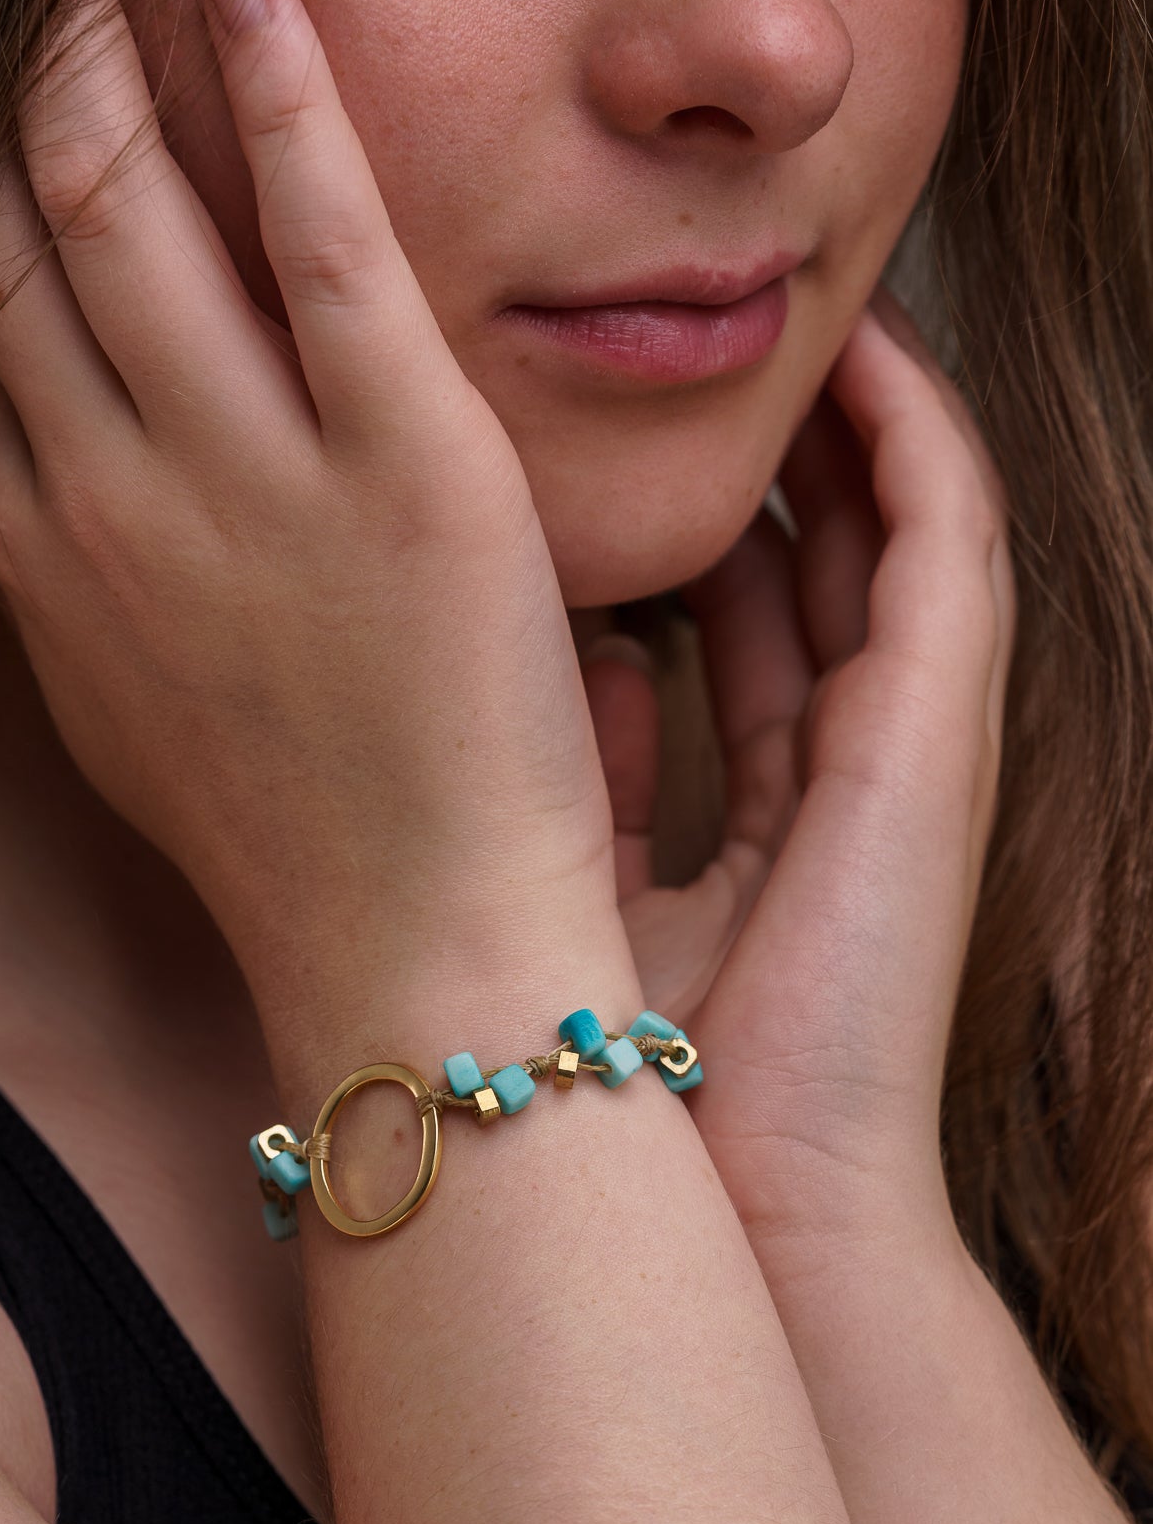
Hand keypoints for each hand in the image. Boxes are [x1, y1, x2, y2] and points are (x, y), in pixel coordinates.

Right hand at [0, 0, 620, 1021]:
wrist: (415, 944)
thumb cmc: (289, 839)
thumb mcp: (127, 709)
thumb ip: (67, 578)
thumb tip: (35, 472)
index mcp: (46, 551)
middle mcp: (110, 496)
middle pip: (13, 239)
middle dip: (11, 92)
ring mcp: (250, 480)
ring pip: (129, 212)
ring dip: (108, 52)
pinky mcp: (400, 468)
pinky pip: (322, 244)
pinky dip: (280, 99)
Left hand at [584, 288, 1015, 1280]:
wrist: (736, 1202)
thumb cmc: (638, 1080)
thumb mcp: (586, 891)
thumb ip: (594, 775)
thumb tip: (580, 659)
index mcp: (768, 813)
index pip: (738, 635)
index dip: (692, 535)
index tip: (604, 456)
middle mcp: (846, 769)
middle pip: (810, 569)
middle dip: (760, 460)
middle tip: (679, 357)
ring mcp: (909, 745)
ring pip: (887, 531)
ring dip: (841, 426)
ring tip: (769, 321)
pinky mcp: (942, 726)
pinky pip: (943, 533)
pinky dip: (906, 438)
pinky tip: (849, 356)